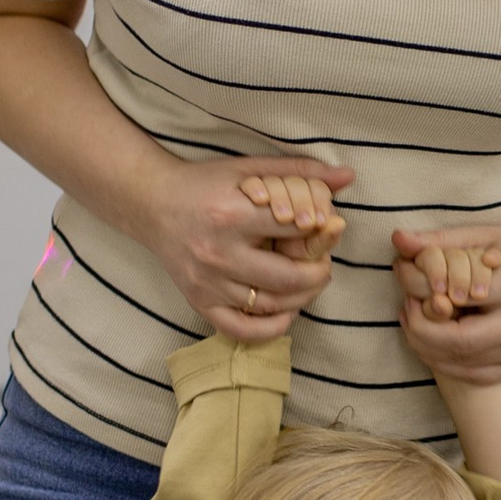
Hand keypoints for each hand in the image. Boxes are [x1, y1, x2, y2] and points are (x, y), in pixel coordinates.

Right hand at [145, 155, 355, 342]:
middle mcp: (217, 253)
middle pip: (287, 277)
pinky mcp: (198, 302)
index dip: (321, 230)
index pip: (294, 230)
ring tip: (309, 282)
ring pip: (270, 305)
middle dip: (318, 273)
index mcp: (231, 215)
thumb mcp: (249, 169)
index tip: (327, 230)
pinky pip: (241, 330)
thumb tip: (348, 176)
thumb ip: (300, 172)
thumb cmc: (203, 184)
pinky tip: (286, 311)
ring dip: (301, 298)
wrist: (152, 204)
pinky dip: (270, 328)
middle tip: (324, 263)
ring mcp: (206, 283)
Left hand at [390, 223, 500, 386]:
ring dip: (429, 351)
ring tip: (413, 326)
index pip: (462, 305)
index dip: (427, 306)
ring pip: (465, 365)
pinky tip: (432, 345)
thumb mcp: (479, 234)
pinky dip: (448, 365)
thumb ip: (437, 240)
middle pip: (462, 344)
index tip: (410, 295)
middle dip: (423, 334)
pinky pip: (477, 376)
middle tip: (405, 314)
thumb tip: (398, 239)